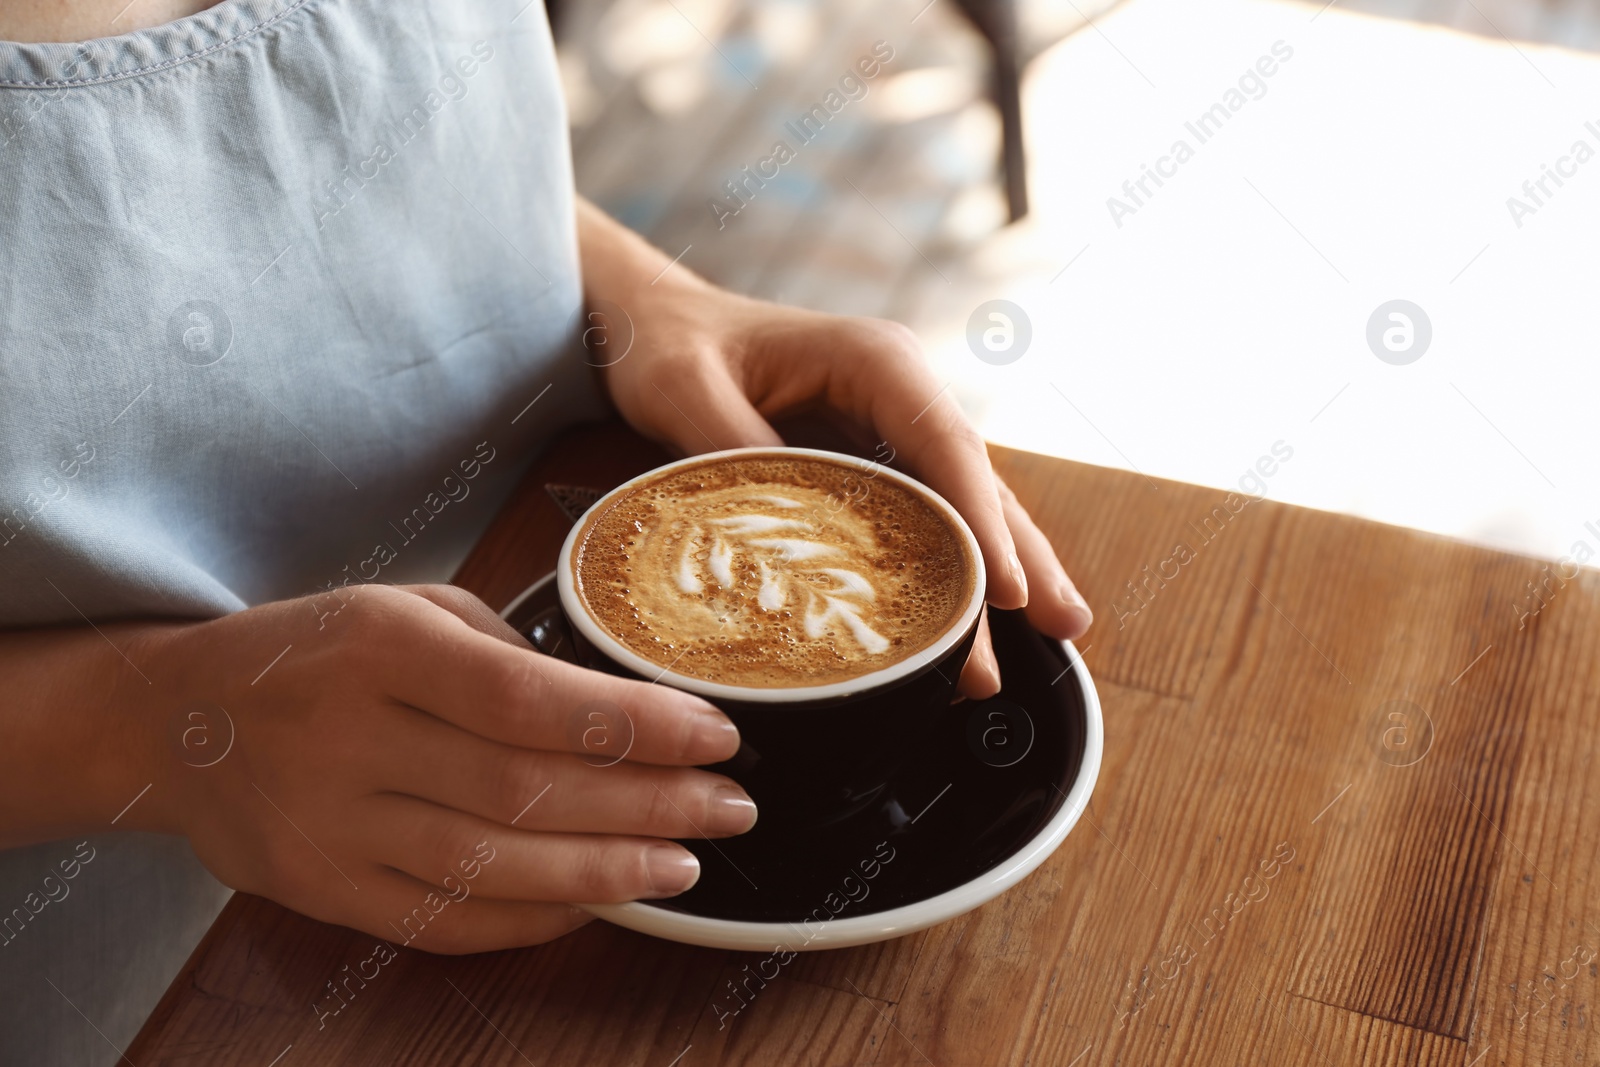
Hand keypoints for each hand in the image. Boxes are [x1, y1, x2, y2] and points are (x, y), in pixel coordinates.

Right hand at [136, 585, 754, 953]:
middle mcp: (350, 737)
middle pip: (524, 788)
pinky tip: (597, 902)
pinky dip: (532, 919)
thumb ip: (504, 653)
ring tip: (683, 864)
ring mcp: (330, 825)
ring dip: (604, 870)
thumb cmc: (316, 652)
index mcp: (380, 647)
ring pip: (491, 864)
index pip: (528, 698)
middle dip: (646, 802)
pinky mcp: (321, 889)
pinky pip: (444, 919)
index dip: (633, 725)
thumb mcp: (403, 607)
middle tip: (729, 808)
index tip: (715, 735)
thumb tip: (624, 710)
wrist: (177, 720)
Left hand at [577, 203, 1091, 696]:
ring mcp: (891, 428)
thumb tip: (782, 532)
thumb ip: (738, 452)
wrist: (650, 323)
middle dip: (1023, 553)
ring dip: (1006, 565)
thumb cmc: (668, 344)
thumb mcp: (687, 390)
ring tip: (1059, 634)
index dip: (982, 522)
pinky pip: (926, 515)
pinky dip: (956, 565)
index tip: (1007, 591)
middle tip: (1065, 624)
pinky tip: (981, 618)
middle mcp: (900, 392)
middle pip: (977, 480)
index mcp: (874, 360)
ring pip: (964, 503)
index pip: (946, 447)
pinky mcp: (871, 462)